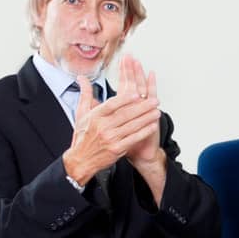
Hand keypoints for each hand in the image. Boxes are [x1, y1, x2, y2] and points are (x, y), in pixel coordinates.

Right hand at [62, 61, 161, 184]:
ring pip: (132, 126)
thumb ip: (85, 94)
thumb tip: (82, 78)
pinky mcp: (117, 149)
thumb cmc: (83, 135)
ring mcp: (111, 139)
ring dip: (147, 118)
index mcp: (95, 117)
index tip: (137, 94)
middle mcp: (103, 127)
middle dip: (142, 107)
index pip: (111, 105)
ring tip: (157, 112)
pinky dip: (144, 132)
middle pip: (125, 115)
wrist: (81, 159)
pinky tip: (153, 126)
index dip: (124, 100)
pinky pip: (134, 138)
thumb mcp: (81, 114)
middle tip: (155, 101)